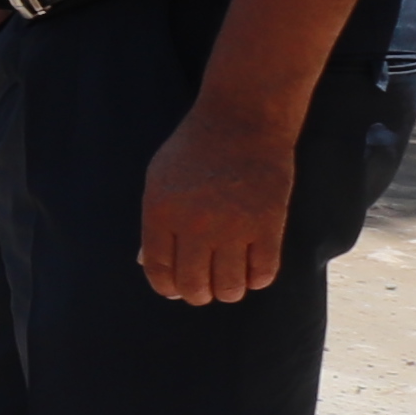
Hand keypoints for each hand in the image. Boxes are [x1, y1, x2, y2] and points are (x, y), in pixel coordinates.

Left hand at [139, 106, 300, 304]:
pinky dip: (257, 280)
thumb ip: (155, 222)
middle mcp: (195, 225)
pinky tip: (253, 272)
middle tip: (204, 290)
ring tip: (229, 285)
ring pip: (229, 287)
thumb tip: (147, 262)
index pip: (158, 269)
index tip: (175, 290)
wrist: (243, 120)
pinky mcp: (268, 225)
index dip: (167, 287)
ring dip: (228, 292)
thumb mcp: (159, 178)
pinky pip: (263, 272)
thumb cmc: (196, 147)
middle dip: (197, 295)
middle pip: (193, 285)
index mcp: (161, 212)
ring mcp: (233, 227)